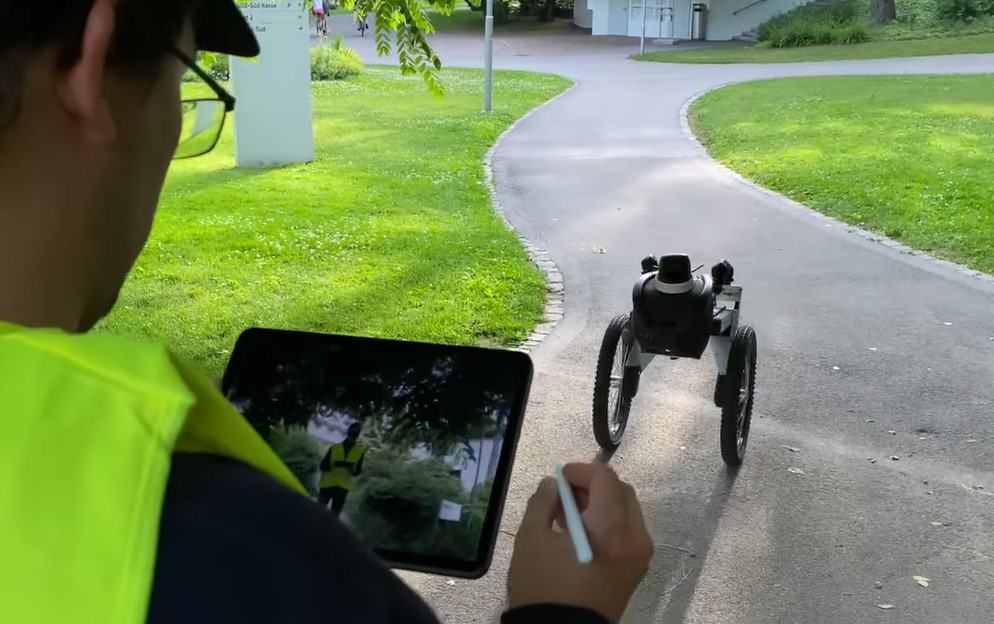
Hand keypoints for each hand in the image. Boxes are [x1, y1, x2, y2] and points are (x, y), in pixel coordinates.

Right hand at [506, 463, 652, 622]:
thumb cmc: (544, 587)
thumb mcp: (531, 539)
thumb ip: (541, 503)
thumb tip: (552, 485)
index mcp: (611, 526)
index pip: (605, 478)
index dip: (581, 470)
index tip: (559, 476)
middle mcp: (634, 537)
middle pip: (620, 491)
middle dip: (592, 485)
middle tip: (564, 492)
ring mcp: (639, 555)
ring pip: (626, 511)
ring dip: (600, 503)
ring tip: (568, 512)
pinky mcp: (636, 569)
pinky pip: (627, 532)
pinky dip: (608, 522)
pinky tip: (581, 531)